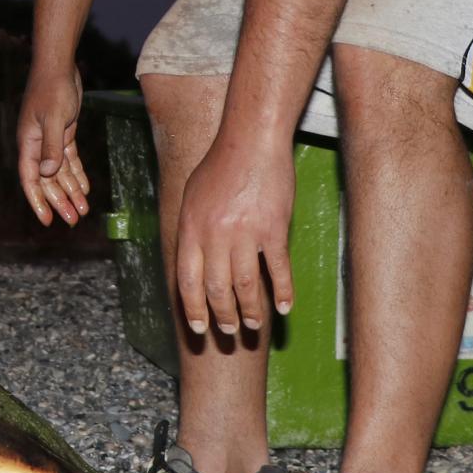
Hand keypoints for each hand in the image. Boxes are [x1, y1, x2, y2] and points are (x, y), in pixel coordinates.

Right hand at [17, 64, 89, 226]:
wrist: (58, 67)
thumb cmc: (52, 90)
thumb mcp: (54, 119)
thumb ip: (52, 146)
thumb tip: (48, 173)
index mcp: (29, 144)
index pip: (31, 179)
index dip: (38, 201)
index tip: (47, 220)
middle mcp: (37, 145)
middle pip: (48, 180)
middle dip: (60, 201)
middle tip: (73, 220)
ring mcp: (50, 139)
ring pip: (60, 173)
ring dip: (70, 191)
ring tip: (82, 210)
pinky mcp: (63, 132)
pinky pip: (69, 160)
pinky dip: (77, 174)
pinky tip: (85, 188)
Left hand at [174, 135, 295, 338]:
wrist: (251, 141)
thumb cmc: (220, 165)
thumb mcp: (192, 196)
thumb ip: (192, 230)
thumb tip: (193, 262)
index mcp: (191, 228)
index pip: (188, 281)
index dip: (193, 309)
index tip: (199, 328)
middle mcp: (215, 235)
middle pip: (216, 288)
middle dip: (221, 316)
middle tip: (228, 331)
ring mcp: (245, 233)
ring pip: (246, 285)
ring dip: (250, 310)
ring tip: (253, 325)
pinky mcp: (274, 229)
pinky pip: (278, 269)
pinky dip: (282, 291)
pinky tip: (285, 307)